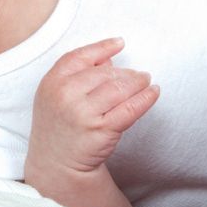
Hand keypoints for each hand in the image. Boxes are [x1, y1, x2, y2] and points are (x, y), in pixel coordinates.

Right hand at [26, 38, 159, 176]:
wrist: (56, 163)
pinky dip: (145, 98)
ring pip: (119, 88)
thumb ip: (76, 74)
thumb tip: (109, 60)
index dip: (102, 48)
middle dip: (125, 72)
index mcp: (52, 82)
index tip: (119, 43)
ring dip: (138, 82)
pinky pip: (130, 109)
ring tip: (146, 81)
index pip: (79, 57)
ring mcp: (83, 113)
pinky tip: (153, 92)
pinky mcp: (101, 130)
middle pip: (104, 73)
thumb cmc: (58, 125)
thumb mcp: (54, 95)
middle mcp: (66, 95)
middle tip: (138, 74)